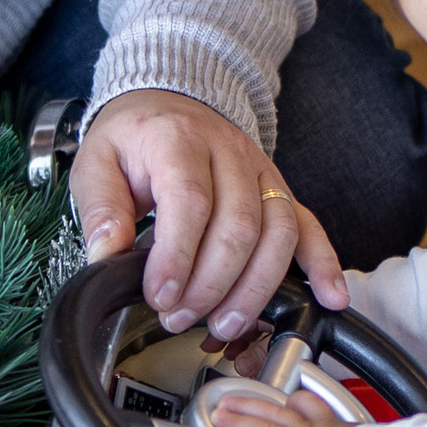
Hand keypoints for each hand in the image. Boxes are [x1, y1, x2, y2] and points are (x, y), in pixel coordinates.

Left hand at [71, 90, 346, 339]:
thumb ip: (101, 207)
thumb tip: (107, 253)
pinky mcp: (280, 190)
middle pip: (239, 226)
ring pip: (278, 233)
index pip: (190, 202)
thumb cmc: (134, 139)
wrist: (168, 102)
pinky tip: (330, 296)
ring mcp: (261, 171)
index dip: (177, 256)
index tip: (160, 295)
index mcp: (179, 140)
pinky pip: (309, 226)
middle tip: (178, 317)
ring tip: (224, 324)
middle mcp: (229, 152)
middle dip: (210, 285)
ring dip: (254, 289)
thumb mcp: (96, 161)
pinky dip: (323, 264)